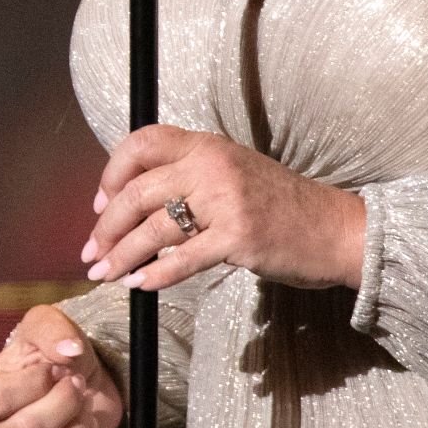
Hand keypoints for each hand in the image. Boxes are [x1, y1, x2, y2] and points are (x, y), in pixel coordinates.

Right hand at [0, 306, 121, 427]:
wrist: (82, 378)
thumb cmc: (52, 352)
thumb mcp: (47, 324)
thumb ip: (53, 330)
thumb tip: (69, 352)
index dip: (34, 383)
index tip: (54, 367)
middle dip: (62, 402)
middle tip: (76, 383)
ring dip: (75, 426)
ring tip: (82, 403)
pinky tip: (86, 424)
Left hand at [84, 124, 364, 291]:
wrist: (335, 229)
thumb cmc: (281, 207)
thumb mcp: (233, 174)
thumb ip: (189, 178)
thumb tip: (136, 203)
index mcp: (207, 146)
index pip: (142, 142)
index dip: (111, 173)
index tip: (99, 203)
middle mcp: (212, 165)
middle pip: (137, 191)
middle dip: (106, 226)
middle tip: (91, 251)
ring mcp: (226, 200)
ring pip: (153, 228)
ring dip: (121, 255)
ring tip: (105, 274)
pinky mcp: (238, 236)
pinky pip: (182, 258)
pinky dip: (155, 274)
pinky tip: (140, 284)